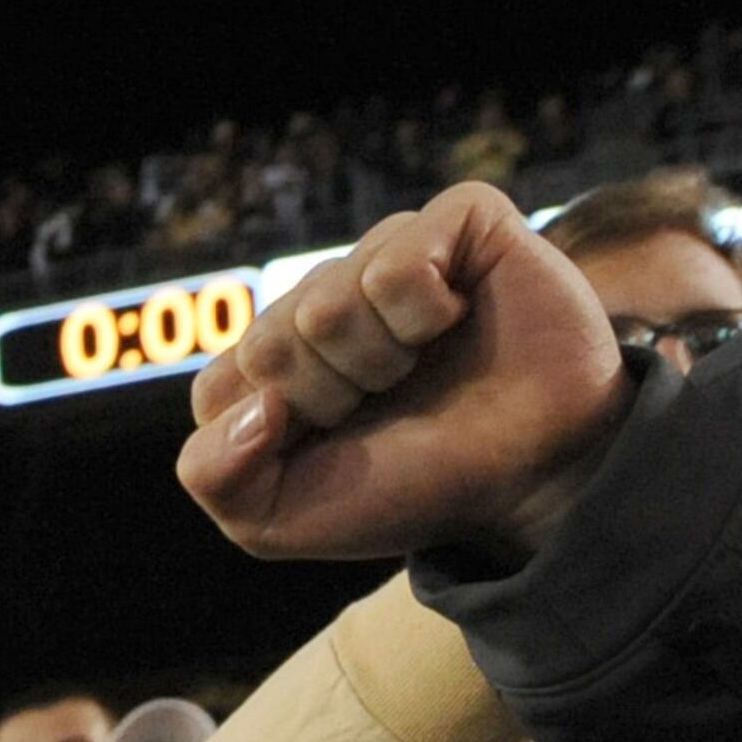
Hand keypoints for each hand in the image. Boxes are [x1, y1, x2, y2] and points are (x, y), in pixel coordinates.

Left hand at [179, 184, 627, 560]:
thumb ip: (213, 477)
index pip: (217, 389)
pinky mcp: (456, 222)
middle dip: (328, 400)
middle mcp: (325, 296)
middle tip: (388, 405)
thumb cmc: (413, 487)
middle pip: (269, 345)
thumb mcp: (281, 519)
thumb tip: (251, 402)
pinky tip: (455, 322)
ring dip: (379, 362)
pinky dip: (423, 314)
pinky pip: (399, 262)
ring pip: (327, 305)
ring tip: (424, 367)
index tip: (331, 448)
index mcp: (276, 361)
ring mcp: (388, 253)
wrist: (529, 479)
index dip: (274, 437)